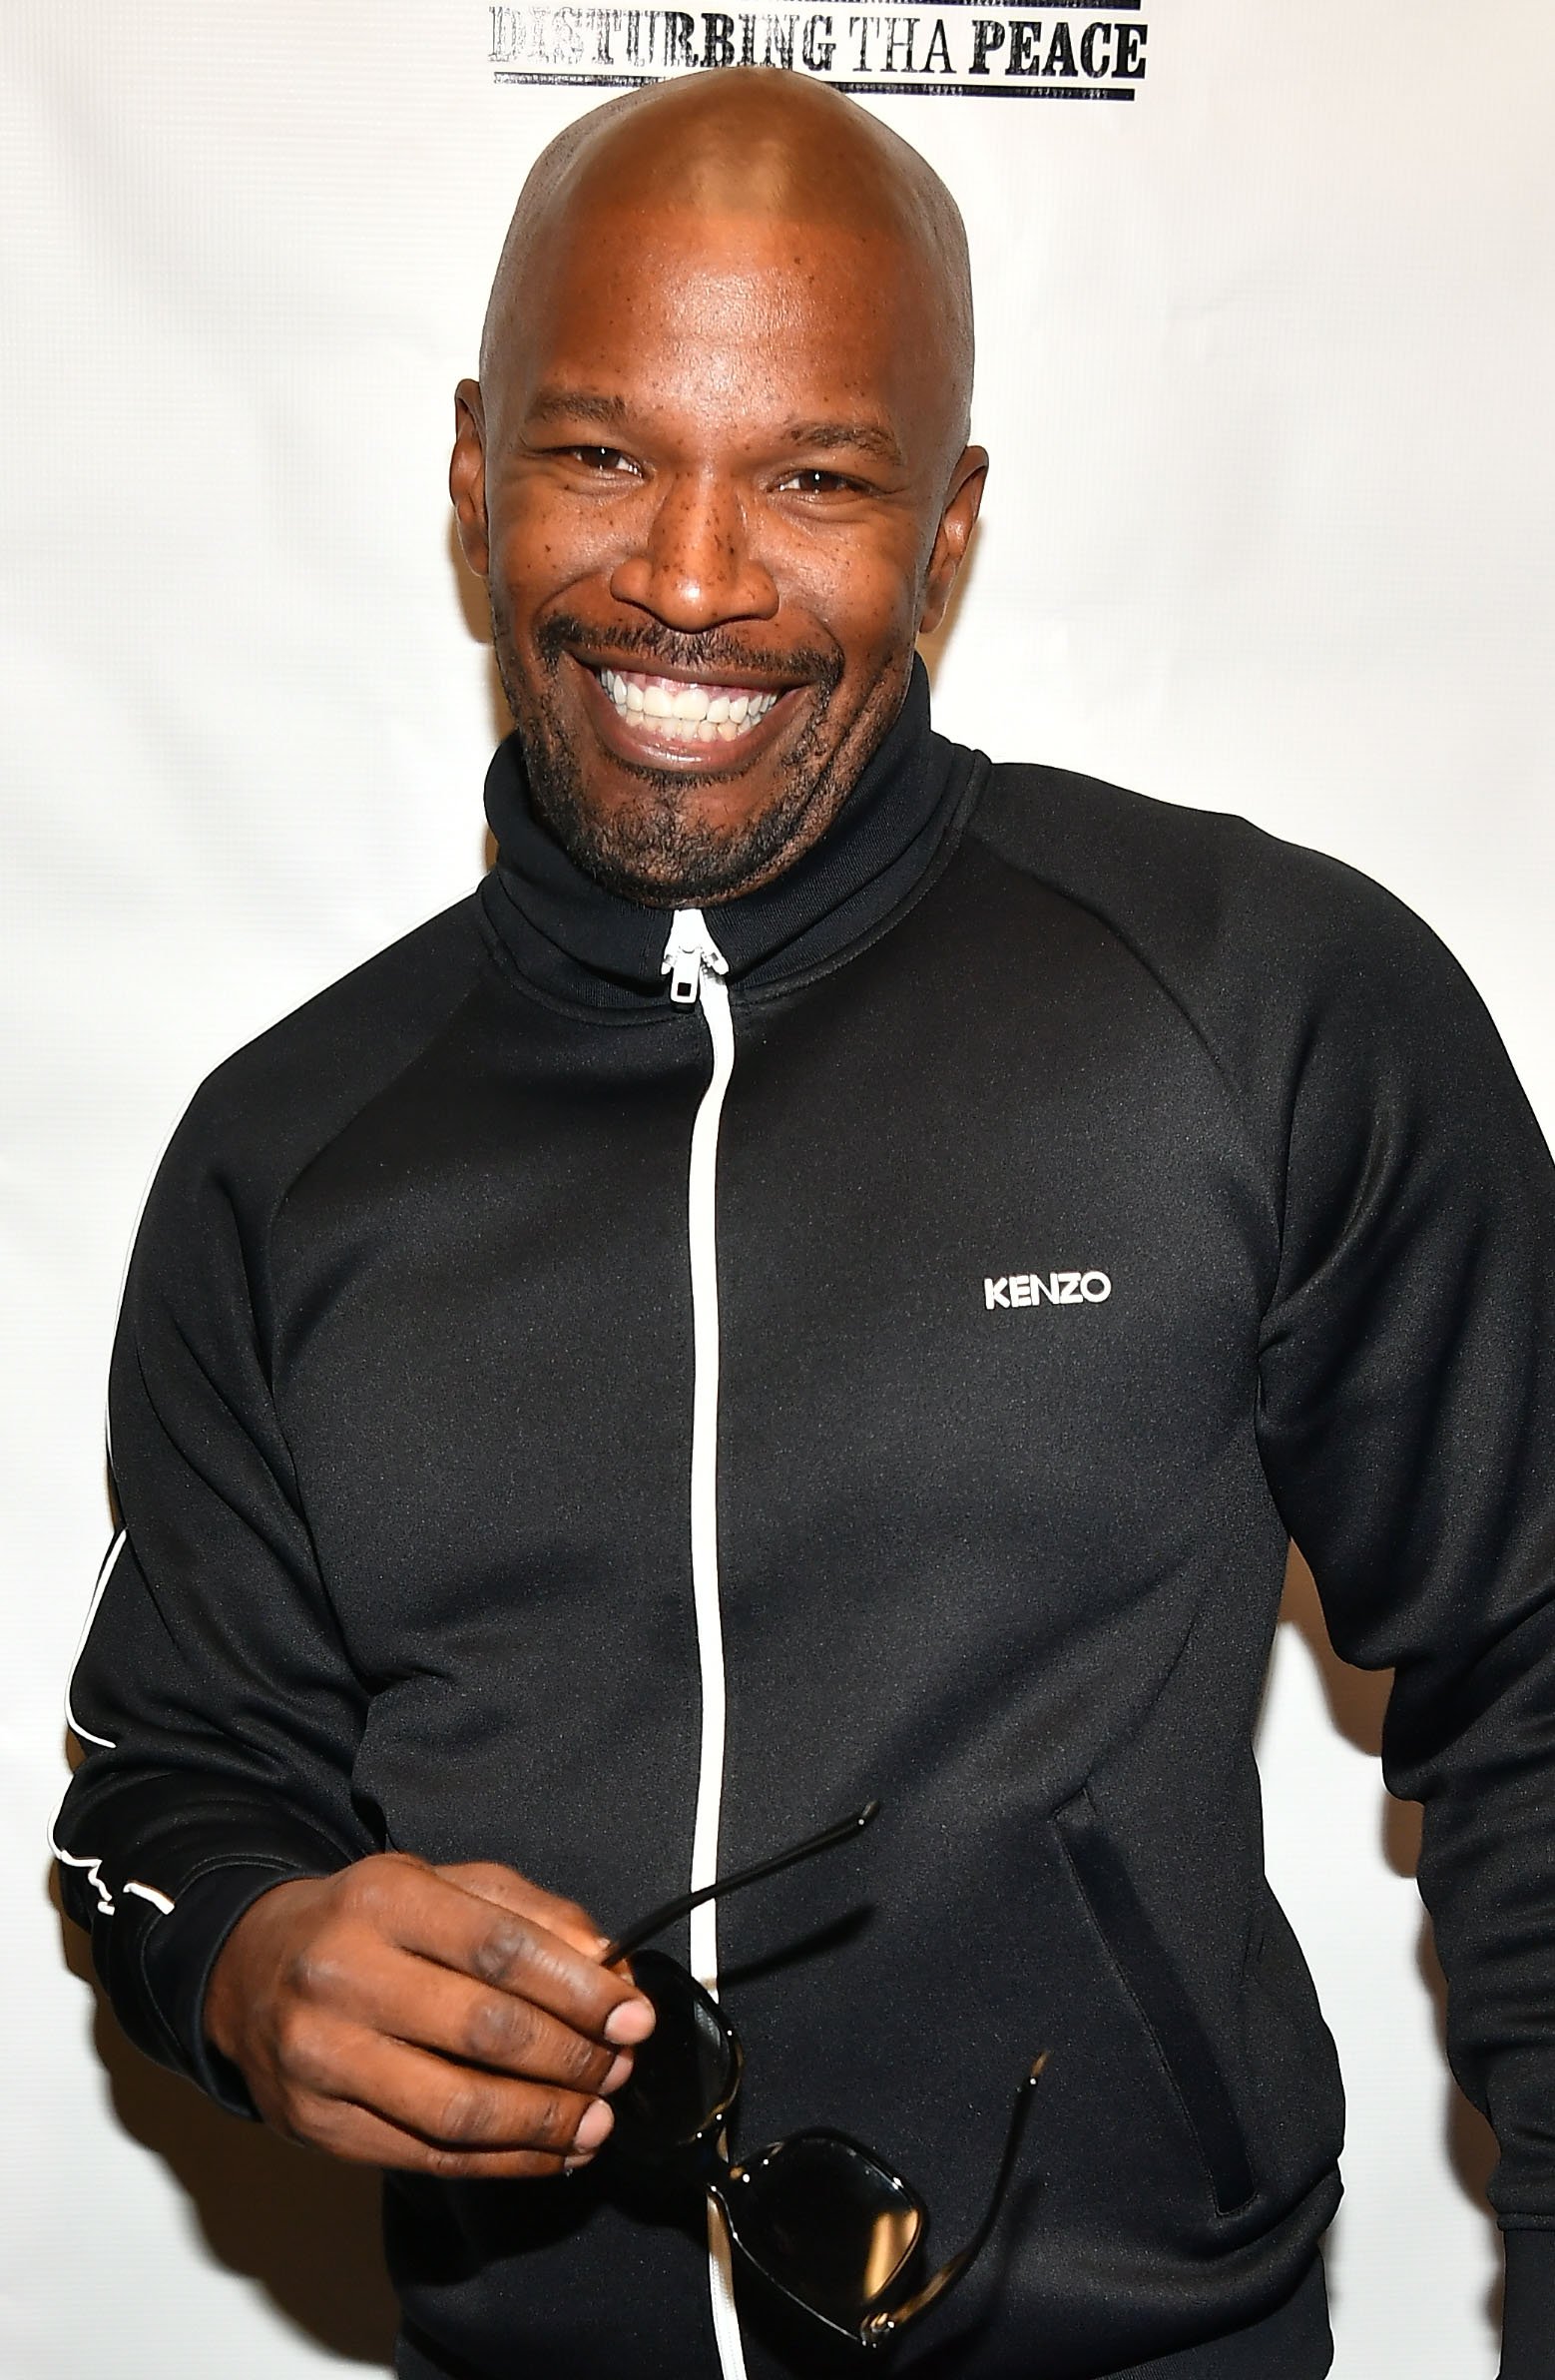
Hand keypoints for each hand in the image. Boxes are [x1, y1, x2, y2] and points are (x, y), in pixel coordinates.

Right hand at [204, 1852, 653, 2178]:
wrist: (250, 1968)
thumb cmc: (365, 1923)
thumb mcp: (440, 1884)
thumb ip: (529, 1913)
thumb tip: (607, 1962)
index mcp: (384, 1901)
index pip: (499, 1949)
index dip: (579, 1989)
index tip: (633, 2016)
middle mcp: (344, 1975)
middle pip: (485, 2032)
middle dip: (571, 2058)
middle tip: (619, 2068)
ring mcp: (323, 2056)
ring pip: (458, 2110)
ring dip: (545, 2123)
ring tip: (596, 2119)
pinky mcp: (317, 2124)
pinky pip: (428, 2156)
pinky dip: (504, 2163)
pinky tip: (550, 2152)